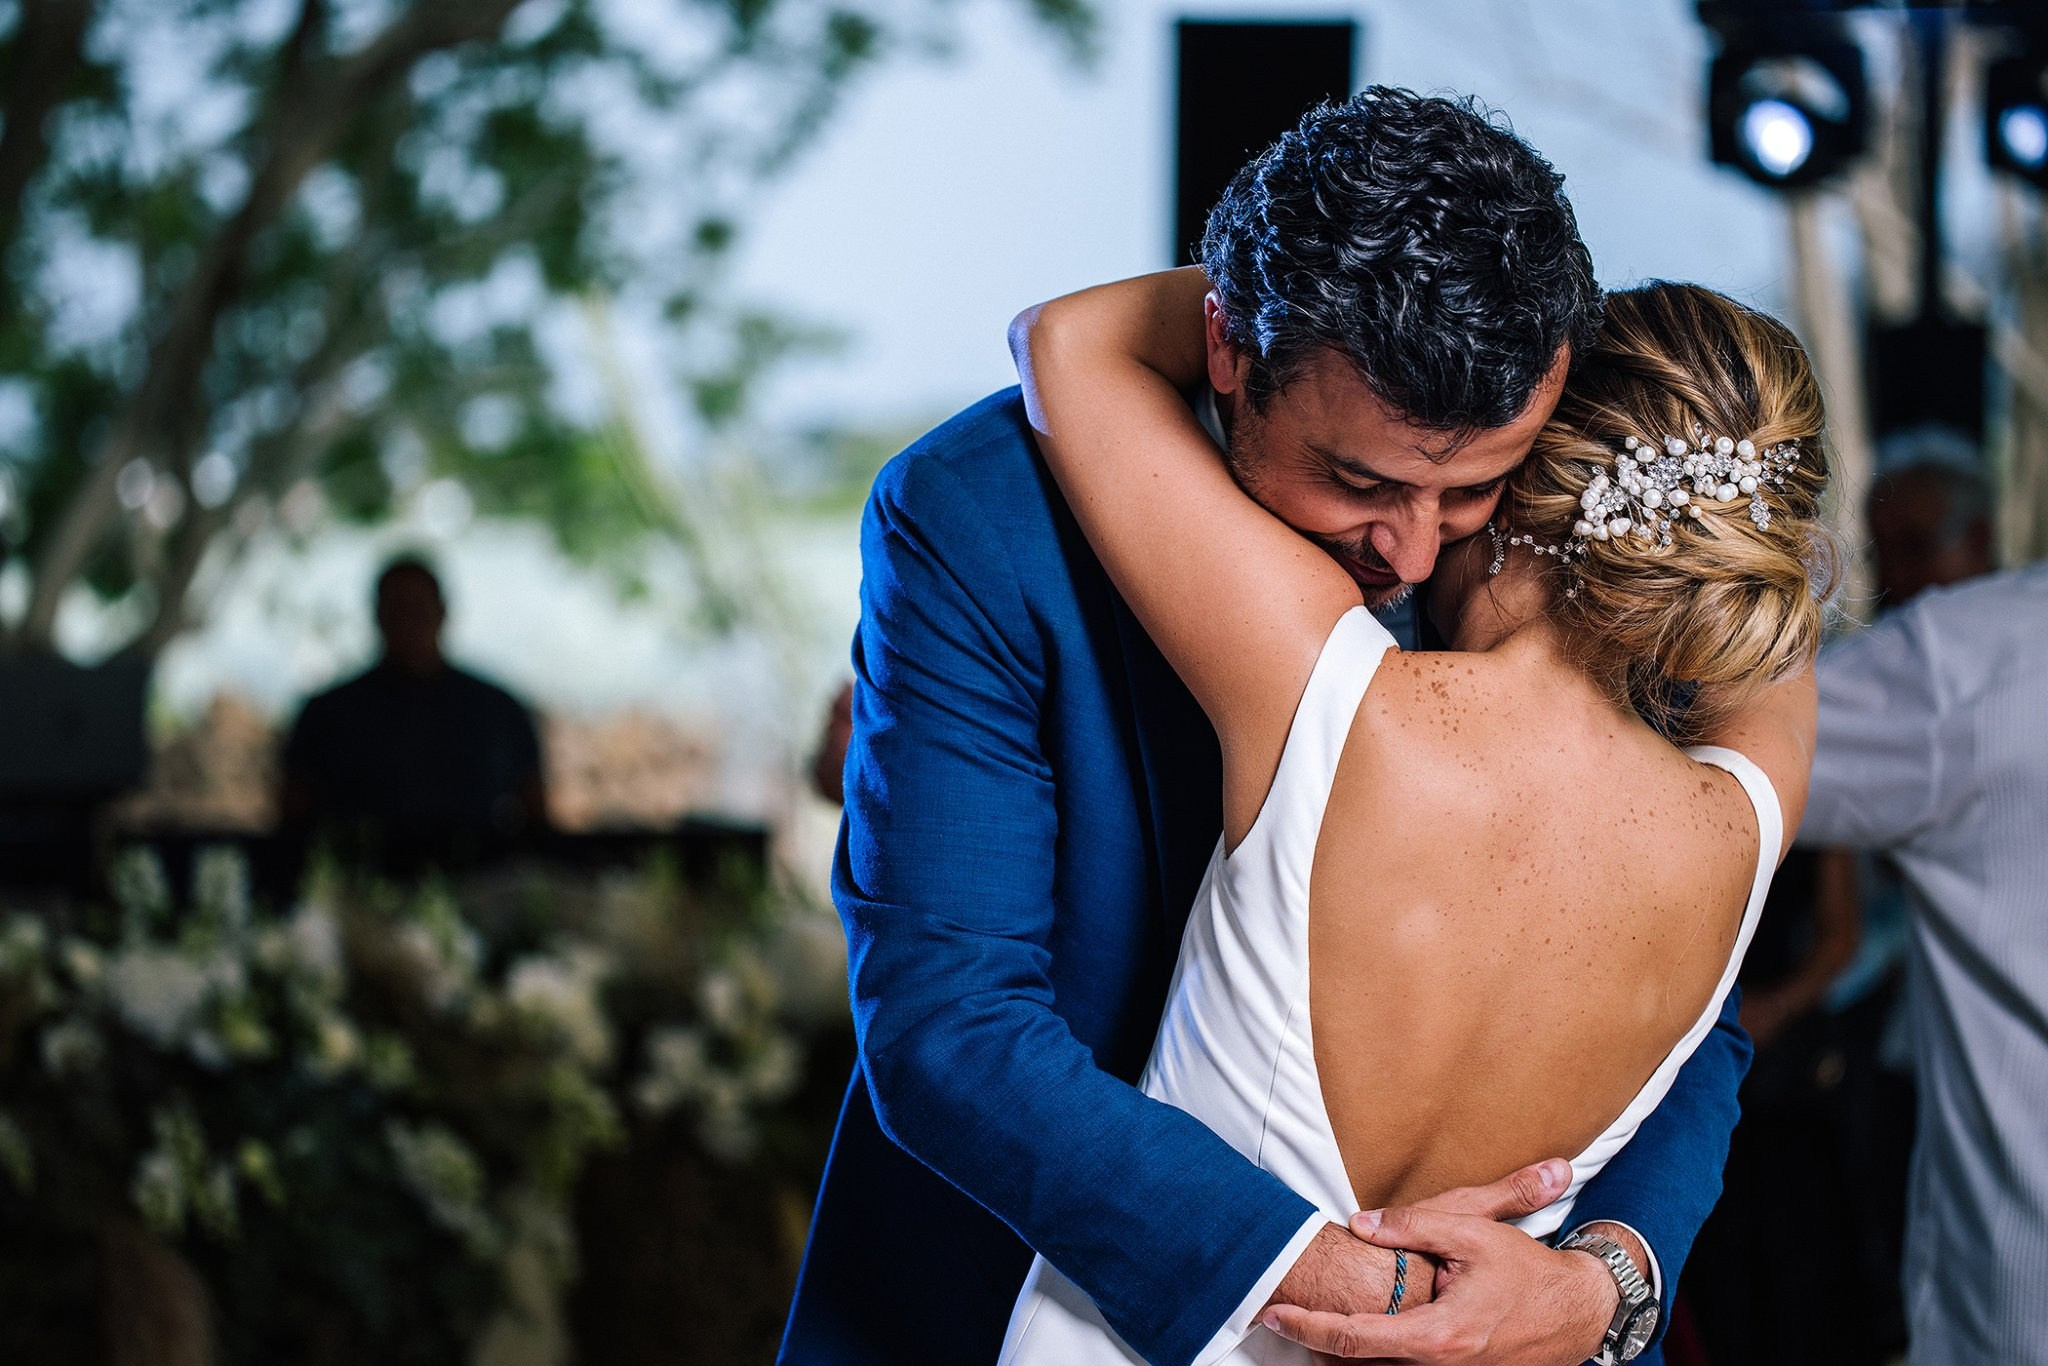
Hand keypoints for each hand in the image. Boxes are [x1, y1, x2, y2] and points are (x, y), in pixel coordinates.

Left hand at [1263, 1160, 1572, 1352]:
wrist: (1576, 1312)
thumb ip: (1413, 1226)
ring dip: (1339, 1354)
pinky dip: (1370, 1357)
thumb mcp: (1473, 1232)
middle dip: (1312, 1343)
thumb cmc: (1527, 1272)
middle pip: (1356, 1365)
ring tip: (1306, 1326)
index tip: (1274, 1314)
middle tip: (1278, 1316)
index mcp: (1437, 1337)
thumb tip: (1361, 1224)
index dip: (1308, 1327)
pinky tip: (1351, 1336)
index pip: (1355, 1337)